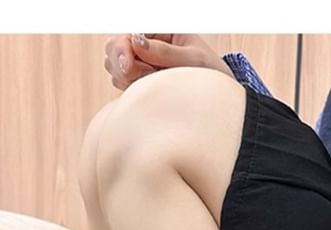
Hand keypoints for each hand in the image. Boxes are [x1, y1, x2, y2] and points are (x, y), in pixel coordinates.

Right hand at [103, 33, 234, 91]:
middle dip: (121, 66)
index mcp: (160, 30)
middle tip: (142, 77)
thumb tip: (136, 41)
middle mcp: (146, 43)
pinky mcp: (138, 80)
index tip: (129, 68)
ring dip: (127, 79)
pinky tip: (150, 90)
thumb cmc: (211, 73)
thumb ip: (165, 52)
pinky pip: (121, 83)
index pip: (126, 34)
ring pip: (114, 67)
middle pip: (113, 48)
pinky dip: (130, 89)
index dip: (122, 50)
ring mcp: (140, 62)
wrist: (218, 97)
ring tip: (153, 83)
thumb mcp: (193, 60)